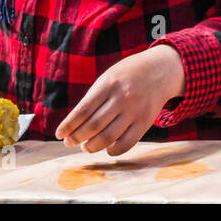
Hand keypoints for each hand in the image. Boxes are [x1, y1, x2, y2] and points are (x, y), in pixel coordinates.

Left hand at [56, 45, 186, 155]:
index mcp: (109, 84)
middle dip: (76, 138)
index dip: (68, 125)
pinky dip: (113, 151)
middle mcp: (122, 97)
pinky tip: (106, 148)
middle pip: (93, 126)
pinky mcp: (146, 121)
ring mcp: (135, 110)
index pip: (83, 110)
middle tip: (69, 142)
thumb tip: (73, 127)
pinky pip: (127, 143)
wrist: (161, 69)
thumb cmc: (127, 75)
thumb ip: (92, 99)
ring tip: (86, 146)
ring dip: (91, 146)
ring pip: (108, 137)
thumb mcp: (108, 78)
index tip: (59, 134)